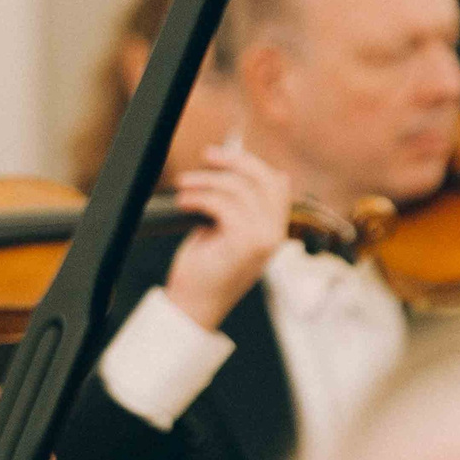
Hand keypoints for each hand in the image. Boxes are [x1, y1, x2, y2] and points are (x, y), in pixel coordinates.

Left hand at [160, 144, 292, 332]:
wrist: (195, 303)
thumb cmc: (207, 266)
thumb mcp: (226, 229)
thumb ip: (240, 205)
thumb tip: (248, 167)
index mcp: (274, 229)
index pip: (276, 184)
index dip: (251, 163)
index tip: (222, 156)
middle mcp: (274, 234)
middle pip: (263, 180)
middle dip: (233, 161)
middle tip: (206, 156)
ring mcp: (262, 240)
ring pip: (237, 189)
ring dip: (205, 180)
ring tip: (183, 185)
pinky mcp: (244, 244)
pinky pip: (221, 205)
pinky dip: (198, 197)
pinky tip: (184, 202)